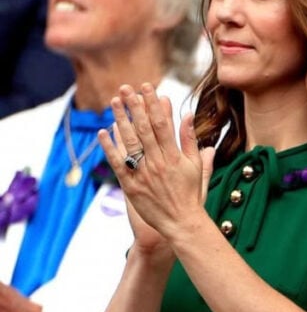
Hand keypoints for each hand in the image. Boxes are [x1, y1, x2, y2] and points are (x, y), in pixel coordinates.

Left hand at [97, 84, 214, 244]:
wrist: (181, 223)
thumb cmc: (192, 195)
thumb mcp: (197, 166)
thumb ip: (191, 141)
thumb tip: (189, 116)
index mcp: (175, 157)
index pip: (162, 124)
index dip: (154, 104)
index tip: (148, 88)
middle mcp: (158, 163)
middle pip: (144, 128)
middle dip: (135, 106)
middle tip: (126, 88)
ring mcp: (143, 174)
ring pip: (130, 142)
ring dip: (121, 120)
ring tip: (114, 102)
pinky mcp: (131, 185)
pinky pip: (118, 163)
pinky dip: (110, 147)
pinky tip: (104, 131)